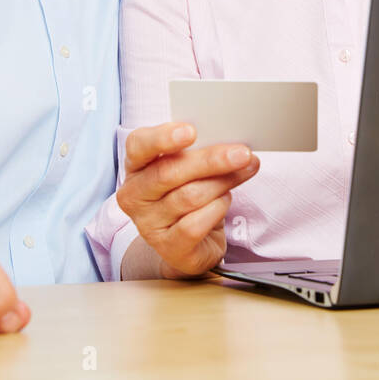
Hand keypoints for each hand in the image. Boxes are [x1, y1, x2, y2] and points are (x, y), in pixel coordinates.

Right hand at [116, 122, 259, 278]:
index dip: (162, 138)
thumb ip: (199, 153)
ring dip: (222, 183)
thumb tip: (232, 145)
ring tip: (243, 172)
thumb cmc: (187, 193)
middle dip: (210, 161)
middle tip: (241, 154)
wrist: (187, 242)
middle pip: (168, 172)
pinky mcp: (167, 247)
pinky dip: (216, 210)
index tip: (190, 132)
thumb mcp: (188, 168)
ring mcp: (148, 224)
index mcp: (136, 166)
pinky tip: (225, 201)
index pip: (138, 145)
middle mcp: (134, 194)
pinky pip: (194, 225)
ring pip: (188, 197)